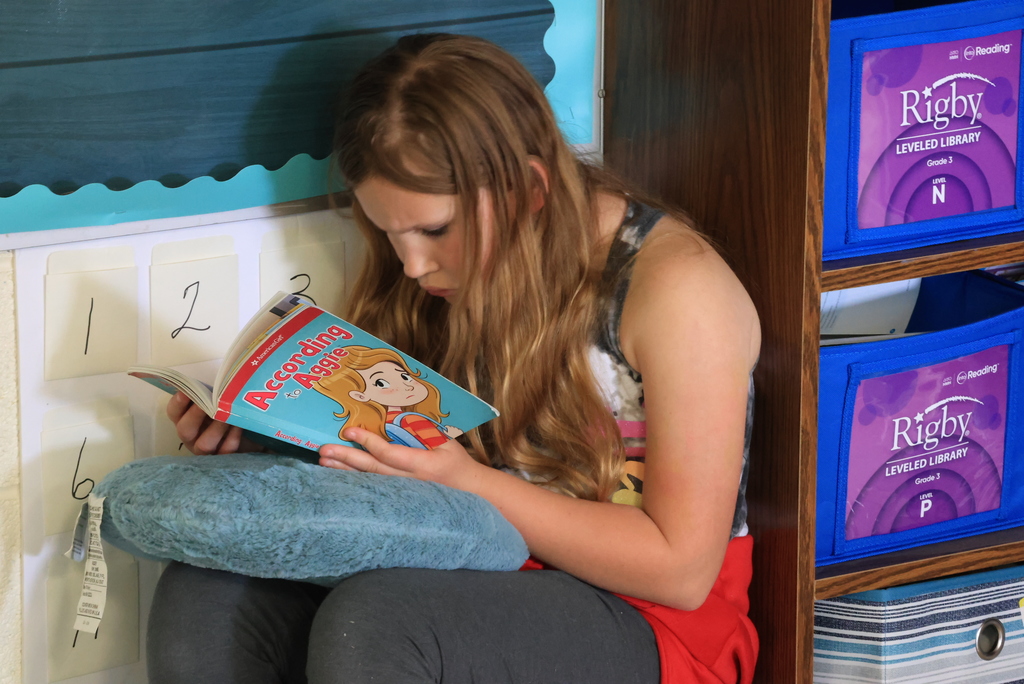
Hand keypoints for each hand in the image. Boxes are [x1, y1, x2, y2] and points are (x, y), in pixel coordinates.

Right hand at [165, 392, 262, 454]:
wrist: (252, 433)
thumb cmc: (229, 411)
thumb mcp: (219, 399)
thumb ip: (212, 391)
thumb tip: (218, 378)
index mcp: (186, 419)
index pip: (173, 412)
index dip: (177, 403)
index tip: (186, 392)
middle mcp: (192, 436)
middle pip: (184, 430)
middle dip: (195, 416)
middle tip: (207, 405)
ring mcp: (206, 450)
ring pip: (204, 444)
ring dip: (216, 428)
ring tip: (227, 416)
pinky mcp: (222, 459)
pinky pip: (224, 452)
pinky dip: (231, 438)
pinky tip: (238, 426)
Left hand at [319, 427, 481, 489]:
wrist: (468, 491)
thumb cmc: (455, 461)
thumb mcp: (445, 441)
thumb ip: (422, 431)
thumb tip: (395, 418)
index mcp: (424, 465)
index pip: (390, 454)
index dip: (369, 442)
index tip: (350, 430)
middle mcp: (410, 482)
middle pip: (373, 470)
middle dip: (347, 459)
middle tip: (324, 450)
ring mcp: (403, 493)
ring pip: (369, 481)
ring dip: (344, 471)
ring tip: (324, 461)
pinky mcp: (398, 497)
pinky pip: (372, 487)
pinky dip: (354, 480)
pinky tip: (338, 474)